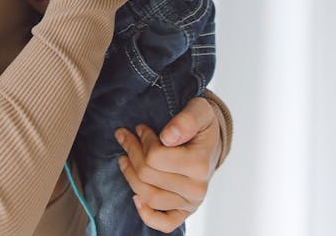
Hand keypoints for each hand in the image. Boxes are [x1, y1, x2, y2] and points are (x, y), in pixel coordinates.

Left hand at [115, 98, 221, 232]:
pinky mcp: (185, 212)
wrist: (211, 142)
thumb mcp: (199, 110)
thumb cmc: (202, 125)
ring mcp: (190, 203)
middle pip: (148, 175)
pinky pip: (165, 224)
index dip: (143, 139)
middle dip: (132, 152)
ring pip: (149, 197)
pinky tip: (135, 197)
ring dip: (130, 176)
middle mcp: (196, 189)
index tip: (140, 128)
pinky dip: (147, 215)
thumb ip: (185, 120)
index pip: (156, 156)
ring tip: (124, 158)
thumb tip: (167, 137)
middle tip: (126, 136)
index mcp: (200, 164)